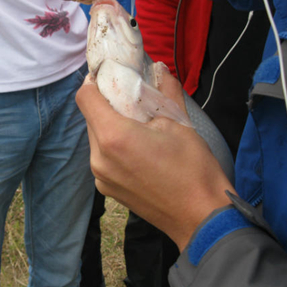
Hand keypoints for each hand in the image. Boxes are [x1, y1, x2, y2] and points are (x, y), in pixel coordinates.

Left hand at [76, 71, 233, 251]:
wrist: (201, 218)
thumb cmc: (193, 169)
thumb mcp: (180, 123)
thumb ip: (165, 91)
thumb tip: (160, 68)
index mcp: (114, 136)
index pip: (85, 97)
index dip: (93, 82)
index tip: (108, 76)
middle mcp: (99, 157)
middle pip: (90, 117)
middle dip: (107, 104)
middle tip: (130, 99)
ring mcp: (100, 176)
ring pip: (96, 137)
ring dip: (110, 126)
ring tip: (137, 126)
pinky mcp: (106, 189)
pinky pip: (102, 157)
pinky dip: (113, 146)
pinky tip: (137, 148)